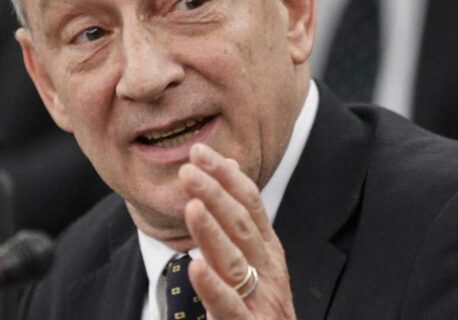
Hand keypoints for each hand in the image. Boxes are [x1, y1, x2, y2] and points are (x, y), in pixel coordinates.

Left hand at [180, 143, 295, 319]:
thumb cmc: (260, 305)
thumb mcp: (257, 260)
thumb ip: (242, 218)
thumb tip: (230, 167)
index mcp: (268, 251)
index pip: (250, 205)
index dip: (226, 177)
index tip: (200, 151)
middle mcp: (268, 271)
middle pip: (242, 226)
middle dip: (216, 195)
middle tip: (189, 170)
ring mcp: (260, 300)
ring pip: (234, 261)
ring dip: (212, 233)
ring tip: (192, 207)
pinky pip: (228, 306)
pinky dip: (212, 286)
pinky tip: (195, 266)